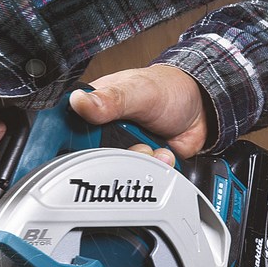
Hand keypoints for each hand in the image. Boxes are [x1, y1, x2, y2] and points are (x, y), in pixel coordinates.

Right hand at [70, 66, 208, 165]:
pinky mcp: (140, 161)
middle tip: (132, 144)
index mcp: (95, 106)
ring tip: (152, 146)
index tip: (73, 155)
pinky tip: (163, 152)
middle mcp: (105, 129)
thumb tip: (78, 102)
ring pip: (120, 170)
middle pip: (93, 158)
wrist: (201, 109)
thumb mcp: (138, 91)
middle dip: (117, 156)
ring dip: (142, 161)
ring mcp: (123, 147)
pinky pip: (141, 176)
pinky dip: (156, 167)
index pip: (69, 129)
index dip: (66, 145)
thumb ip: (109, 99)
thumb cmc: (169, 90)